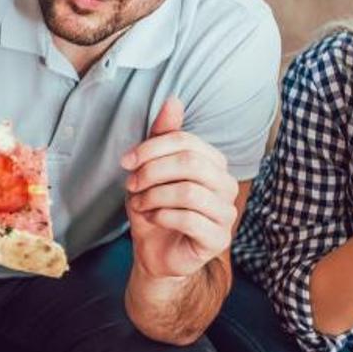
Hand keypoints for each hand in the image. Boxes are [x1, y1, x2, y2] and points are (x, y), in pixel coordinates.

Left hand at [122, 97, 237, 278]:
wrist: (154, 251)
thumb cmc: (155, 206)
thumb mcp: (151, 168)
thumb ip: (163, 136)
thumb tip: (173, 100)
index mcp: (214, 163)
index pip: (187, 142)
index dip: (152, 148)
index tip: (126, 161)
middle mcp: (226, 185)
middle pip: (190, 164)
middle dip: (152, 172)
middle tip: (132, 184)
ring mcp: (227, 213)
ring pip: (190, 192)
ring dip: (154, 196)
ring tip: (139, 203)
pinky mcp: (219, 239)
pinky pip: (190, 219)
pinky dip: (162, 216)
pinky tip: (152, 218)